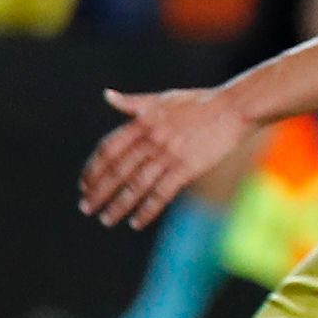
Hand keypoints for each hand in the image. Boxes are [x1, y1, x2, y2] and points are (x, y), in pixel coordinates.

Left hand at [79, 84, 255, 230]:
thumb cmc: (198, 102)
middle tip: (86, 208)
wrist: (234, 108)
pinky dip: (147, 210)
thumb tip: (106, 95)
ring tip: (105, 219)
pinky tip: (136, 222)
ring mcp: (169, 155)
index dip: (93, 169)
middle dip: (99, 191)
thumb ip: (132, 103)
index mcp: (142, 122)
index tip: (83, 185)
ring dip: (118, 205)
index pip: (108, 149)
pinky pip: (161, 194)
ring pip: (136, 186)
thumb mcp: (162, 98)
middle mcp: (151, 139)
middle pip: (117, 171)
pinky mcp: (187, 168)